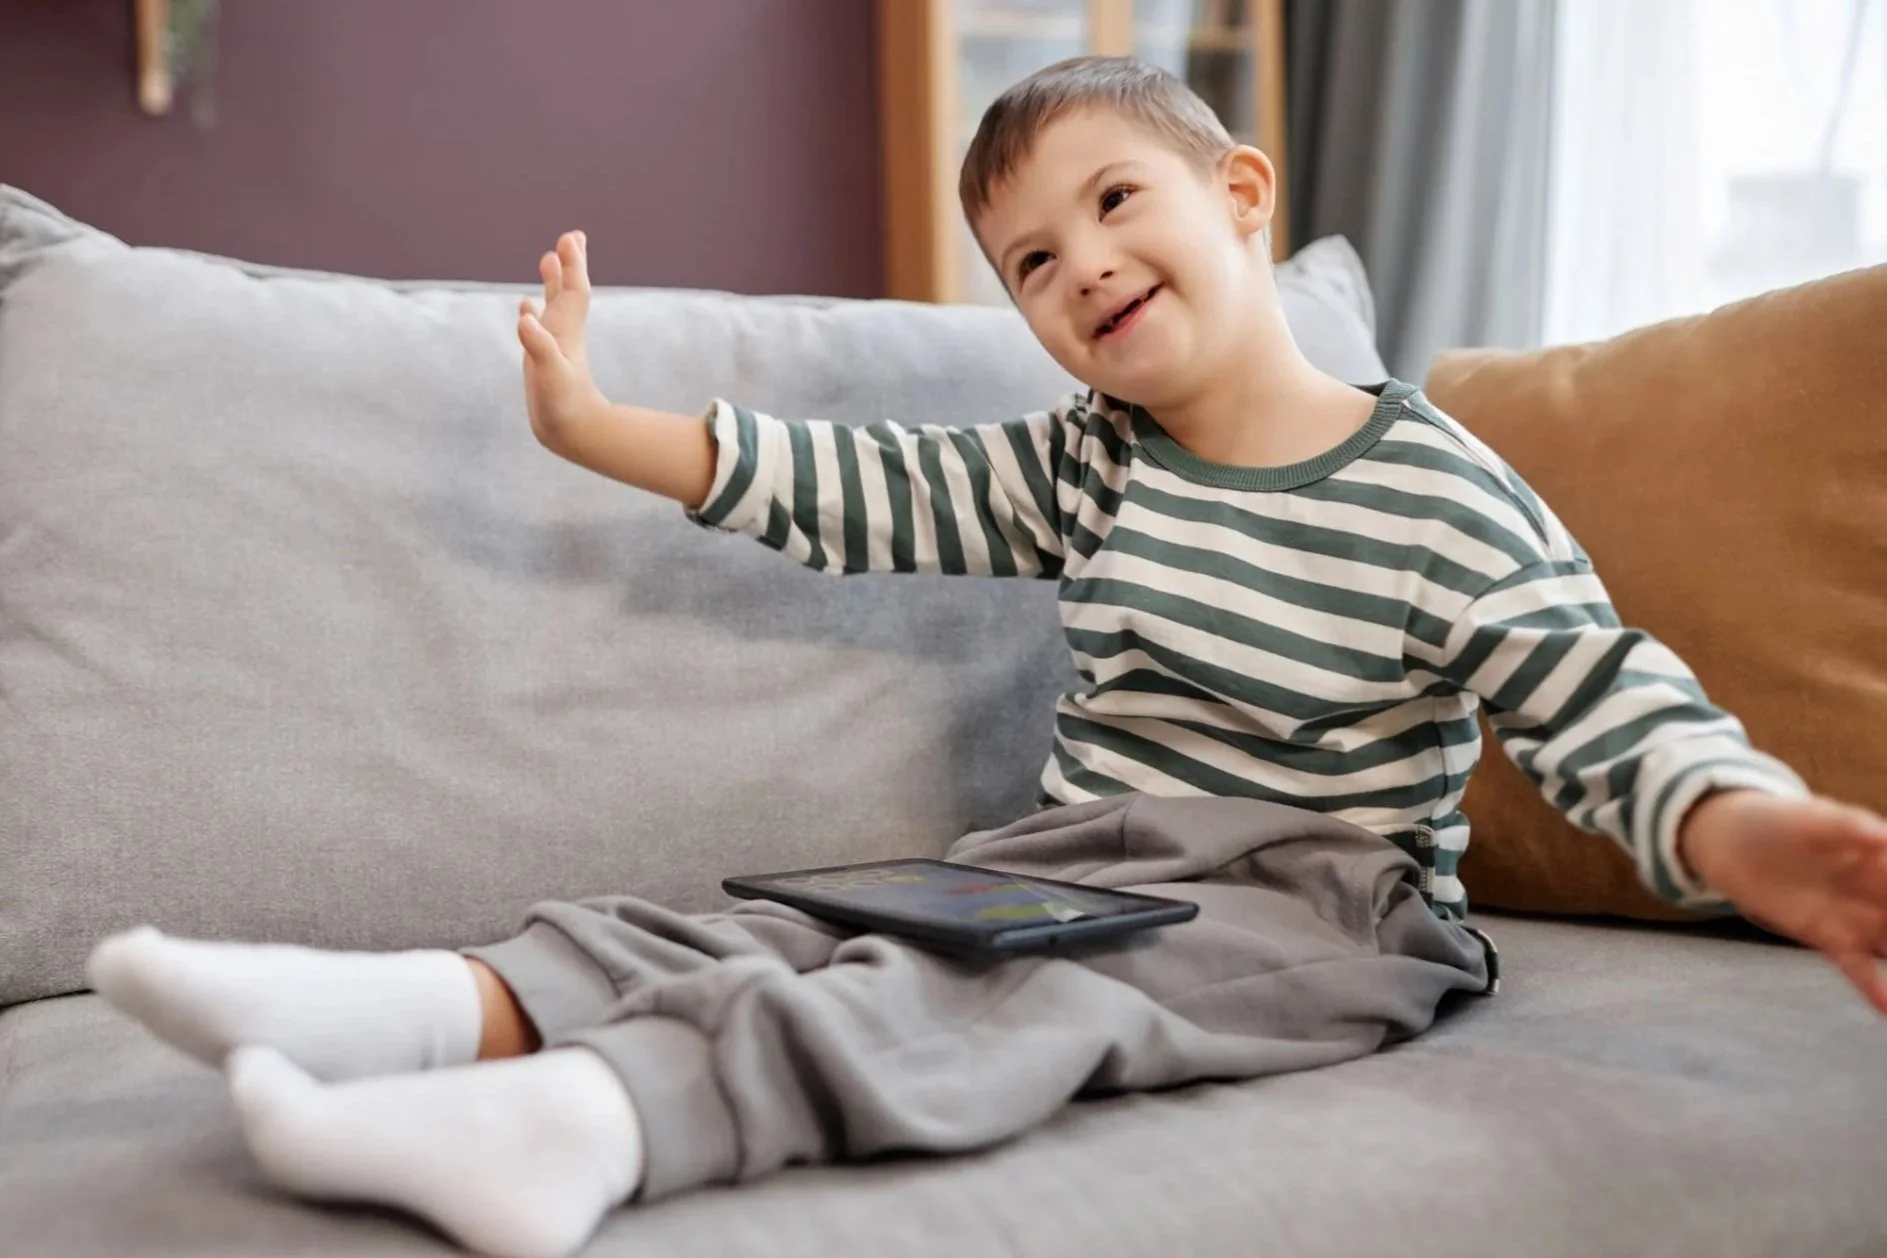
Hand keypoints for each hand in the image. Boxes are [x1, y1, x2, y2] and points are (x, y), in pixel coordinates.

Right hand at [518, 231, 608, 445]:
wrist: (571, 432)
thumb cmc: (562, 406)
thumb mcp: (549, 375)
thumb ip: (539, 346)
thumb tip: (526, 317)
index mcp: (566, 332)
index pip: (574, 290)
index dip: (573, 264)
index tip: (571, 237)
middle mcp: (562, 333)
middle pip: (568, 290)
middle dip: (568, 264)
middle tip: (571, 236)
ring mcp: (553, 345)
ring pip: (554, 305)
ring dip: (553, 282)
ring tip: (550, 258)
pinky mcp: (542, 358)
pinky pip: (538, 328)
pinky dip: (532, 314)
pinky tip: (526, 308)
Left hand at [1679, 789, 1886, 1012]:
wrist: (1733, 842)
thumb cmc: (1782, 822)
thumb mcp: (1815, 818)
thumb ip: (1850, 829)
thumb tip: (1881, 838)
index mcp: (1886, 854)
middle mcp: (1882, 890)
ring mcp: (1859, 916)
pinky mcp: (1829, 937)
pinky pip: (1859, 968)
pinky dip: (1877, 989)